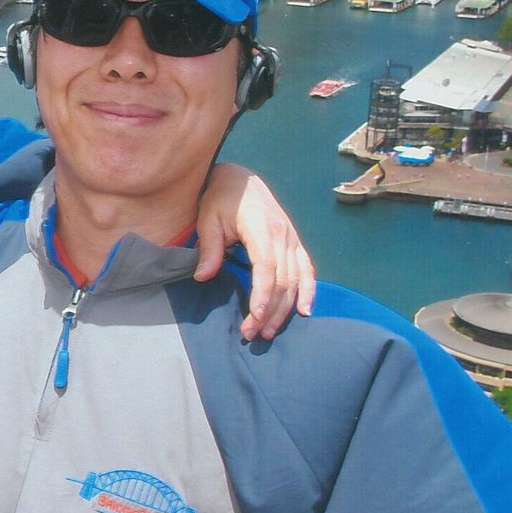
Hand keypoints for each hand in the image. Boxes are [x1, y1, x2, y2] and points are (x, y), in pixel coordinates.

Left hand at [194, 164, 315, 340]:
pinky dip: (308, 290)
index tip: (256, 316)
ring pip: (296, 279)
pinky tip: (304, 311)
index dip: (263, 293)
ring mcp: (292, 238)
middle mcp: (284, 234)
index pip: (267, 266)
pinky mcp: (294, 242)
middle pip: (283, 279)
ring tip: (269, 331)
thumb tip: (203, 276)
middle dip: (270, 310)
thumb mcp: (208, 218)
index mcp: (262, 227)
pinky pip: (307, 269)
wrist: (239, 178)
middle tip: (252, 334)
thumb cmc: (219, 198)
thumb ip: (209, 248)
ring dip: (285, 308)